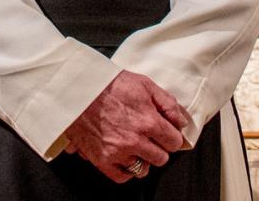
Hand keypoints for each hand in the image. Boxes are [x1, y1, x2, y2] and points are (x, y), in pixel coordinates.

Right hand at [62, 71, 191, 182]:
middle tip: (150, 138)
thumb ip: (167, 103)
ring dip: (143, 159)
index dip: (171, 136)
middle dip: (159, 147)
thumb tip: (180, 122)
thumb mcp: (144, 84)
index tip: (165, 132)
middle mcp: (135, 141)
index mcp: (148, 121)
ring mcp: (118, 152)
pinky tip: (125, 156)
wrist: (78, 89)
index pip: (174, 142)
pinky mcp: (102, 159)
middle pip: (161, 158)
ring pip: (143, 169)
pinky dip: (126, 169)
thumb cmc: (109, 84)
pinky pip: (122, 176)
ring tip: (136, 146)